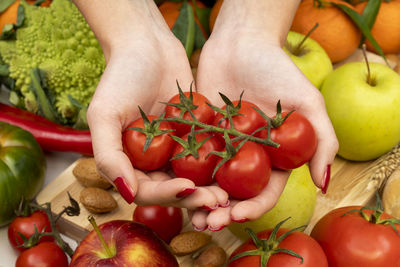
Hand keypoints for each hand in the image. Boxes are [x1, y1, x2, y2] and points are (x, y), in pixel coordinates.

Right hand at [75, 0, 228, 210]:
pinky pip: (207, 153)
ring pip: (193, 177)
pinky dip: (219, 164)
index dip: (165, 195)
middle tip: (217, 199)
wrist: (148, 44)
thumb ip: (108, 155)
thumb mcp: (104, 114)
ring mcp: (174, 148)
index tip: (187, 188)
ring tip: (228, 192)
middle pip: (173, 190)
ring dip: (209, 188)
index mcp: (129, 162)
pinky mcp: (194, 134)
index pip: (145, 191)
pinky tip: (236, 167)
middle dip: (194, 198)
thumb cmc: (121, 76)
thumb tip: (127, 194)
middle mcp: (152, 160)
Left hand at [192, 2, 337, 229]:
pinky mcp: (198, 134)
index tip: (237, 215)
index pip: (264, 192)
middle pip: (234, 194)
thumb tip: (326, 185)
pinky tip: (172, 185)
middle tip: (207, 223)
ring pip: (209, 181)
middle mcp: (246, 157)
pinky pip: (189, 158)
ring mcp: (221, 146)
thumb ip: (322, 141)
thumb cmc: (277, 69)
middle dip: (221, 211)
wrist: (241, 42)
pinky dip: (182, 174)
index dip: (252, 208)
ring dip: (199, 200)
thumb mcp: (307, 102)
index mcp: (273, 158)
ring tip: (189, 213)